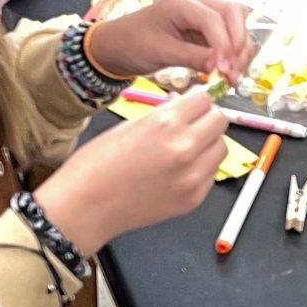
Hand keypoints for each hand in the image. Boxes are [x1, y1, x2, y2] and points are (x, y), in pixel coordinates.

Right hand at [35, 91, 227, 257]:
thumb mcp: (129, 125)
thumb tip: (184, 106)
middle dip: (207, 118)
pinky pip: (211, 173)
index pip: (205, 99)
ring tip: (187, 148)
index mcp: (165, 123)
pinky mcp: (194, 198)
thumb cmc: (97, 164)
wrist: (85, 207)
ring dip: (208, 143)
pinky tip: (180, 170)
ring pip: (221, 148)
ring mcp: (192, 176)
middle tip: (193, 123)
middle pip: (220, 121)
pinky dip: (202, 167)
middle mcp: (185, 148)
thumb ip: (164, 115)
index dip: (198, 100)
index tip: (192, 104)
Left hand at [84, 0, 253, 87]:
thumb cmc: (131, 44)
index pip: (214, 19)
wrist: (114, 47)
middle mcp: (195, 5)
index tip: (226, 70)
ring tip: (233, 75)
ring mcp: (200, 17)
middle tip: (234, 71)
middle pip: (233, 14)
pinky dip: (231, 53)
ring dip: (239, 48)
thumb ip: (192, 57)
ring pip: (234, 25)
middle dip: (239, 42)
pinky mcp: (202, 31)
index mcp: (181, 3)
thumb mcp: (160, 52)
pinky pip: (225, 37)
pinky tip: (228, 71)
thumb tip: (221, 67)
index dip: (224, 45)